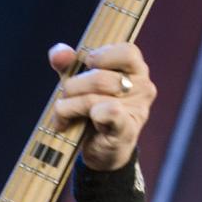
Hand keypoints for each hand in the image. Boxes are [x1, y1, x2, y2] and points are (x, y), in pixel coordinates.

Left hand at [48, 42, 155, 170]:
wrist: (100, 150)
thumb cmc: (92, 110)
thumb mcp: (79, 82)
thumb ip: (68, 64)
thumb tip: (58, 54)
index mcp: (136, 70)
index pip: (127, 51)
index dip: (101, 56)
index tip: (87, 65)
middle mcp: (142, 87)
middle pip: (100, 77)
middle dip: (73, 87)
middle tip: (64, 98)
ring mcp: (137, 110)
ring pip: (93, 98)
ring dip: (68, 107)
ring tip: (62, 115)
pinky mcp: (127, 131)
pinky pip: (107, 114)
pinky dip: (83, 117)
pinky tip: (72, 124)